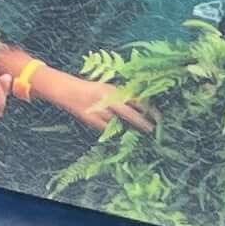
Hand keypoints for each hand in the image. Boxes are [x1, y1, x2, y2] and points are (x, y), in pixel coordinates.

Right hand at [35, 68, 153, 135]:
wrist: (66, 90)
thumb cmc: (90, 89)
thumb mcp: (107, 89)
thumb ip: (121, 96)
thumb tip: (142, 106)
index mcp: (113, 89)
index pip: (134, 99)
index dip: (147, 108)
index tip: (158, 117)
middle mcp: (106, 98)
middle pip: (128, 113)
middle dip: (141, 122)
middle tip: (152, 130)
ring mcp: (98, 110)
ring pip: (117, 123)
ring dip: (127, 130)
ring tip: (136, 136)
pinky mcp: (90, 119)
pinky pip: (106, 128)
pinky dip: (113, 132)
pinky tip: (119, 135)